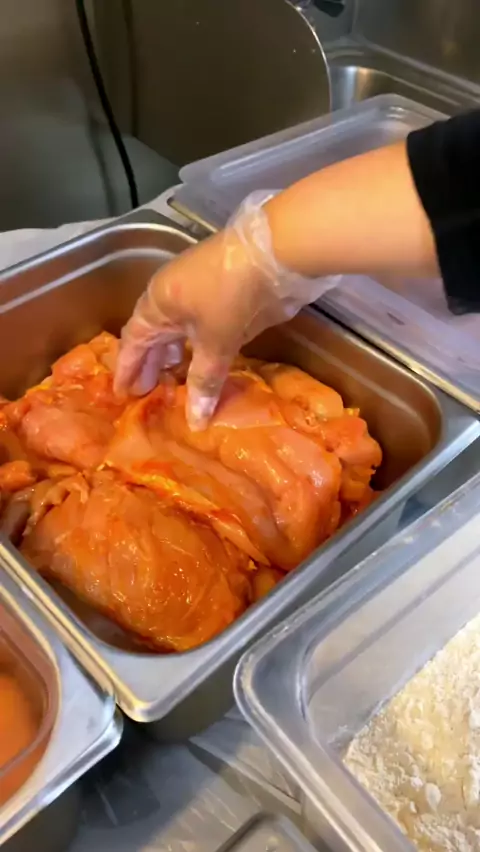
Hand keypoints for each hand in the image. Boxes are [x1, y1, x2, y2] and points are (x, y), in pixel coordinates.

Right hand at [114, 193, 337, 427]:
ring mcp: (200, 296)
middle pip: (154, 336)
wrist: (276, 252)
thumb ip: (204, 381)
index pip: (133, 341)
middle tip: (147, 394)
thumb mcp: (215, 341)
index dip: (126, 368)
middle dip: (150, 364)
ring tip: (174, 383)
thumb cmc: (232, 294)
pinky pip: (203, 331)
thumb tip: (195, 422)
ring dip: (176, 357)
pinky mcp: (226, 299)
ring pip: (180, 332)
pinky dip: (200, 351)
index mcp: (157, 302)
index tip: (122, 393)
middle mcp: (172, 297)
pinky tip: (205, 366)